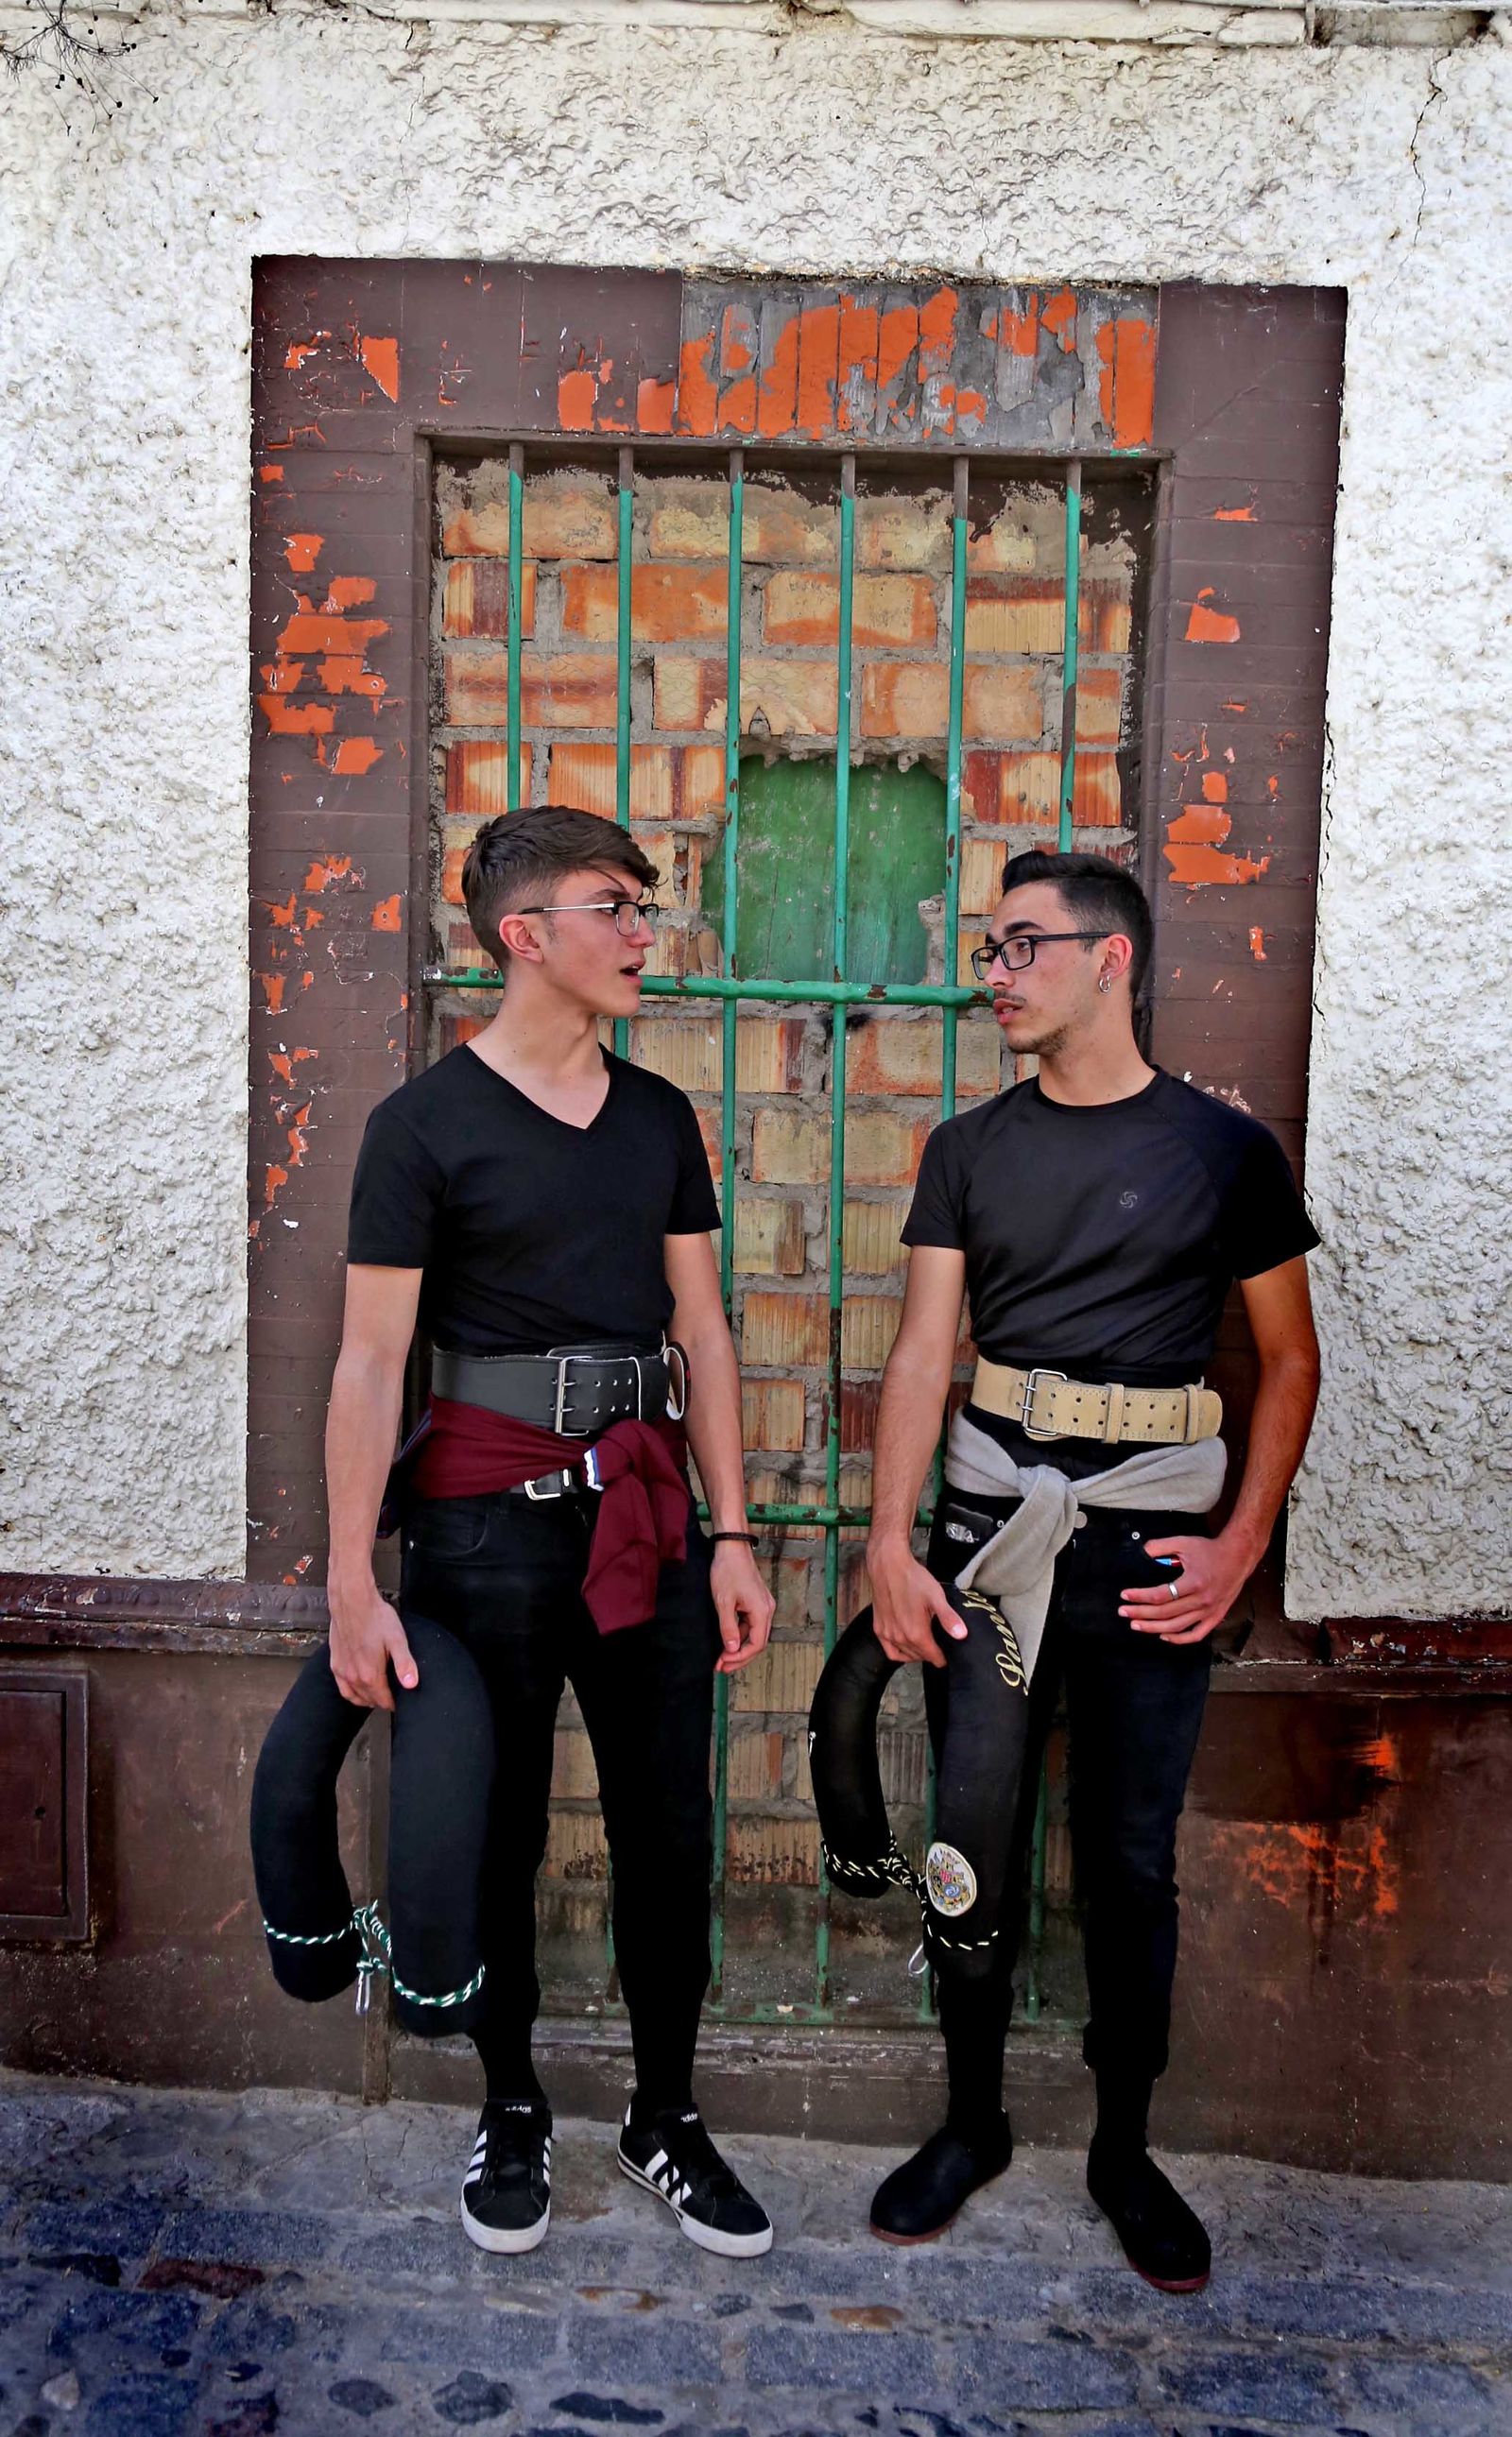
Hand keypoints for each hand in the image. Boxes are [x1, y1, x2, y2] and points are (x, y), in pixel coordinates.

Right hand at [327, 1571, 418, 1709]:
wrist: (352, 1601)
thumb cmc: (375, 1617)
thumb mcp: (397, 1639)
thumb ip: (404, 1664)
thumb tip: (412, 1684)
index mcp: (370, 1674)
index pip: (384, 1700)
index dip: (394, 1703)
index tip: (401, 1702)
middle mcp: (353, 1676)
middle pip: (370, 1700)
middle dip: (382, 1701)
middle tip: (393, 1697)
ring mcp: (342, 1671)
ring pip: (355, 1697)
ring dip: (368, 1699)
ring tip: (378, 1696)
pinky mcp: (335, 1663)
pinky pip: (343, 1688)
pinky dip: (352, 1693)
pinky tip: (358, 1689)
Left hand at [710, 1541, 774, 1674]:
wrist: (732, 1547)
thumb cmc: (728, 1570)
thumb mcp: (723, 1602)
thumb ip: (728, 1628)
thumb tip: (731, 1650)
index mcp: (762, 1611)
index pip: (756, 1644)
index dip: (740, 1657)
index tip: (723, 1663)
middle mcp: (767, 1610)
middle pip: (757, 1642)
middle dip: (740, 1657)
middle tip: (722, 1668)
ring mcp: (762, 1605)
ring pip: (753, 1634)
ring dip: (738, 1647)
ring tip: (721, 1658)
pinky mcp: (756, 1601)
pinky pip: (750, 1624)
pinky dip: (739, 1634)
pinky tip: (726, 1640)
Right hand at [867, 1539, 967, 1667]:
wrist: (888, 1566)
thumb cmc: (912, 1579)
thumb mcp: (936, 1597)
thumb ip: (949, 1618)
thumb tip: (962, 1635)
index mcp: (916, 1633)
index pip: (933, 1657)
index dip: (943, 1658)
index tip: (948, 1656)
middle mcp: (900, 1638)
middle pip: (920, 1657)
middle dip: (931, 1654)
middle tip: (939, 1647)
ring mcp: (887, 1634)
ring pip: (905, 1655)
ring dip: (917, 1654)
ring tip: (926, 1646)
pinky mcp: (878, 1628)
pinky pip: (890, 1651)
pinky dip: (899, 1654)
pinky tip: (906, 1648)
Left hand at [1118, 1527, 1262, 1645]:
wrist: (1238, 1556)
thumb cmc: (1209, 1550)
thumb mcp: (1183, 1542)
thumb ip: (1160, 1546)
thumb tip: (1140, 1553)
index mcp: (1193, 1582)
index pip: (1160, 1595)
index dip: (1140, 1596)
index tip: (1125, 1595)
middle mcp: (1202, 1600)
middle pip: (1165, 1613)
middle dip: (1141, 1613)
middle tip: (1124, 1612)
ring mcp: (1209, 1611)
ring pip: (1177, 1627)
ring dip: (1154, 1628)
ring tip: (1136, 1625)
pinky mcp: (1215, 1616)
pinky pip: (1196, 1634)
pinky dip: (1179, 1639)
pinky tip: (1164, 1636)